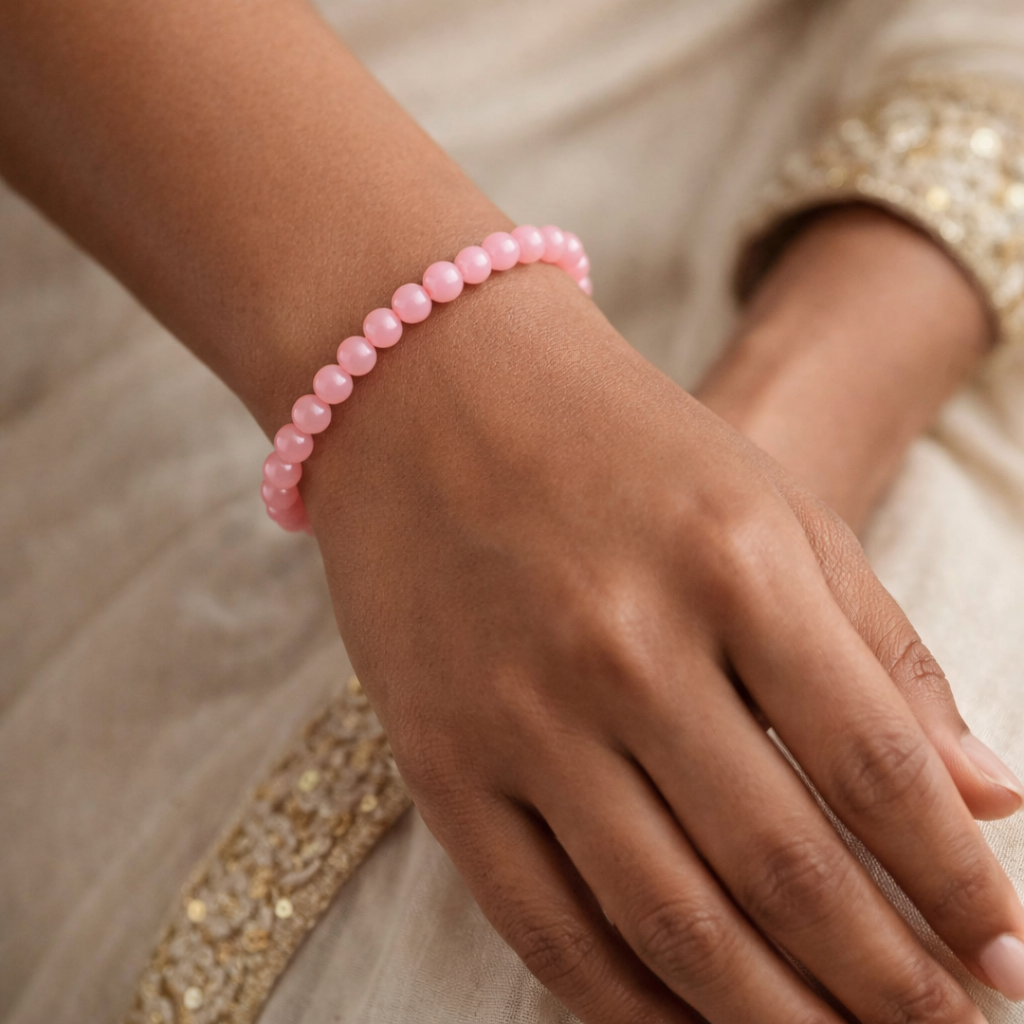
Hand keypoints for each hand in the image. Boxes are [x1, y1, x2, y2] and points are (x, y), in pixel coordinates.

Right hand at [305, 262, 1023, 1023]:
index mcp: (731, 564)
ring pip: (669, 923)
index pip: (877, 768)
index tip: (1007, 959)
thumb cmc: (615, 440)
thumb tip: (990, 796)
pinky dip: (631, 1006)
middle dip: (888, 982)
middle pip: (784, 868)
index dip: (957, 886)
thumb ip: (876, 649)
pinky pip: (544, 924)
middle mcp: (626, 647)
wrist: (426, 391)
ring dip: (774, 1019)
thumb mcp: (767, 503)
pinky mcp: (440, 759)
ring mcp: (521, 713)